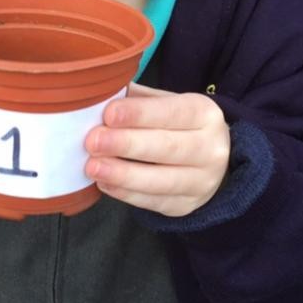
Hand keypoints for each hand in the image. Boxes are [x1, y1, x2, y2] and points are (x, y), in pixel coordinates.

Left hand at [83, 83, 229, 216]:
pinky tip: (104, 183)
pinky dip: (125, 194)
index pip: (172, 112)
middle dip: (126, 144)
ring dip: (122, 175)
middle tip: (93, 141)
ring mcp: (201, 181)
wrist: (209, 161)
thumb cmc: (177, 125)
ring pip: (160, 181)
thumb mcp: (166, 103)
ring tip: (93, 167)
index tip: (109, 114)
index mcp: (204, 114)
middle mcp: (210, 148)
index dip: (139, 114)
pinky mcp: (185, 206)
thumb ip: (137, 100)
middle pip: (166, 148)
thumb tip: (101, 96)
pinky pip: (153, 202)